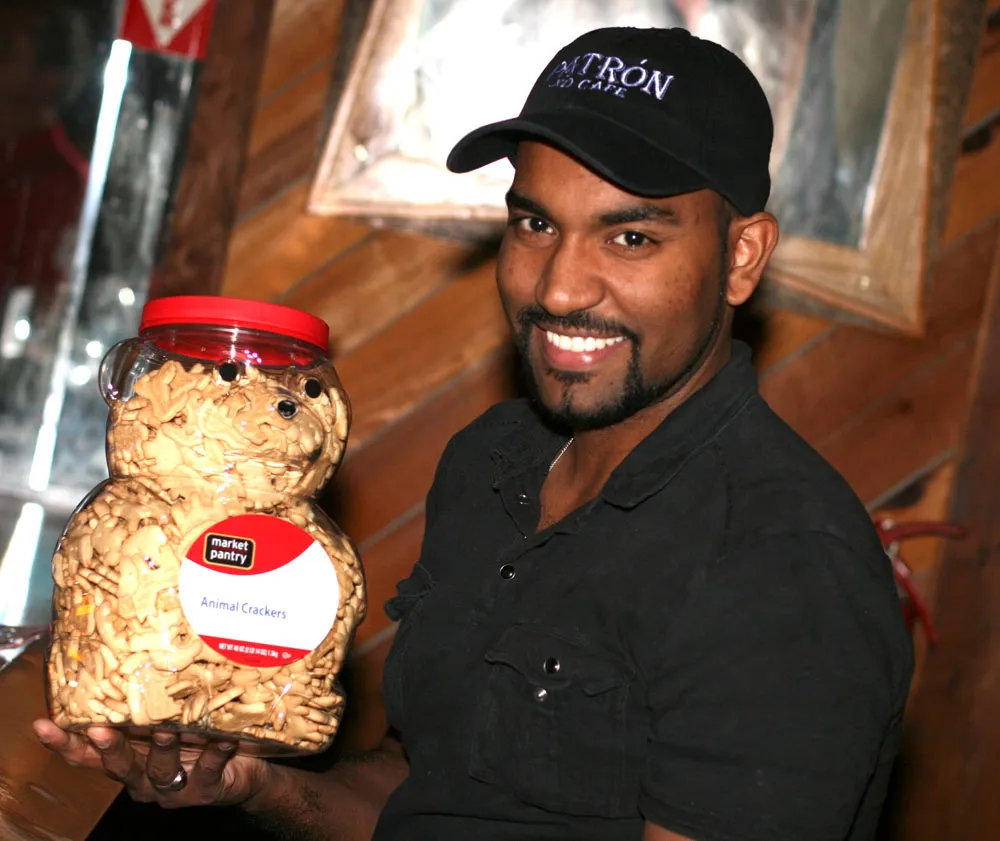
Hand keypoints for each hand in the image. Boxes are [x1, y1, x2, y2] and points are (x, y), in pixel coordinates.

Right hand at [32, 718, 270, 808]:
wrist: (242, 772)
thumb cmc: (201, 738)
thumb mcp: (171, 721)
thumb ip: (152, 704)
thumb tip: (135, 654)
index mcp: (130, 758)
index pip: (88, 755)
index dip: (65, 743)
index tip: (42, 724)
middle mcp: (144, 778)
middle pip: (118, 767)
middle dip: (108, 748)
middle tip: (99, 730)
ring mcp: (174, 788)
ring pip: (160, 770)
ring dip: (161, 748)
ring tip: (165, 727)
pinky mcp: (207, 790)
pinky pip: (209, 770)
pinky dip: (216, 753)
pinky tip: (225, 738)